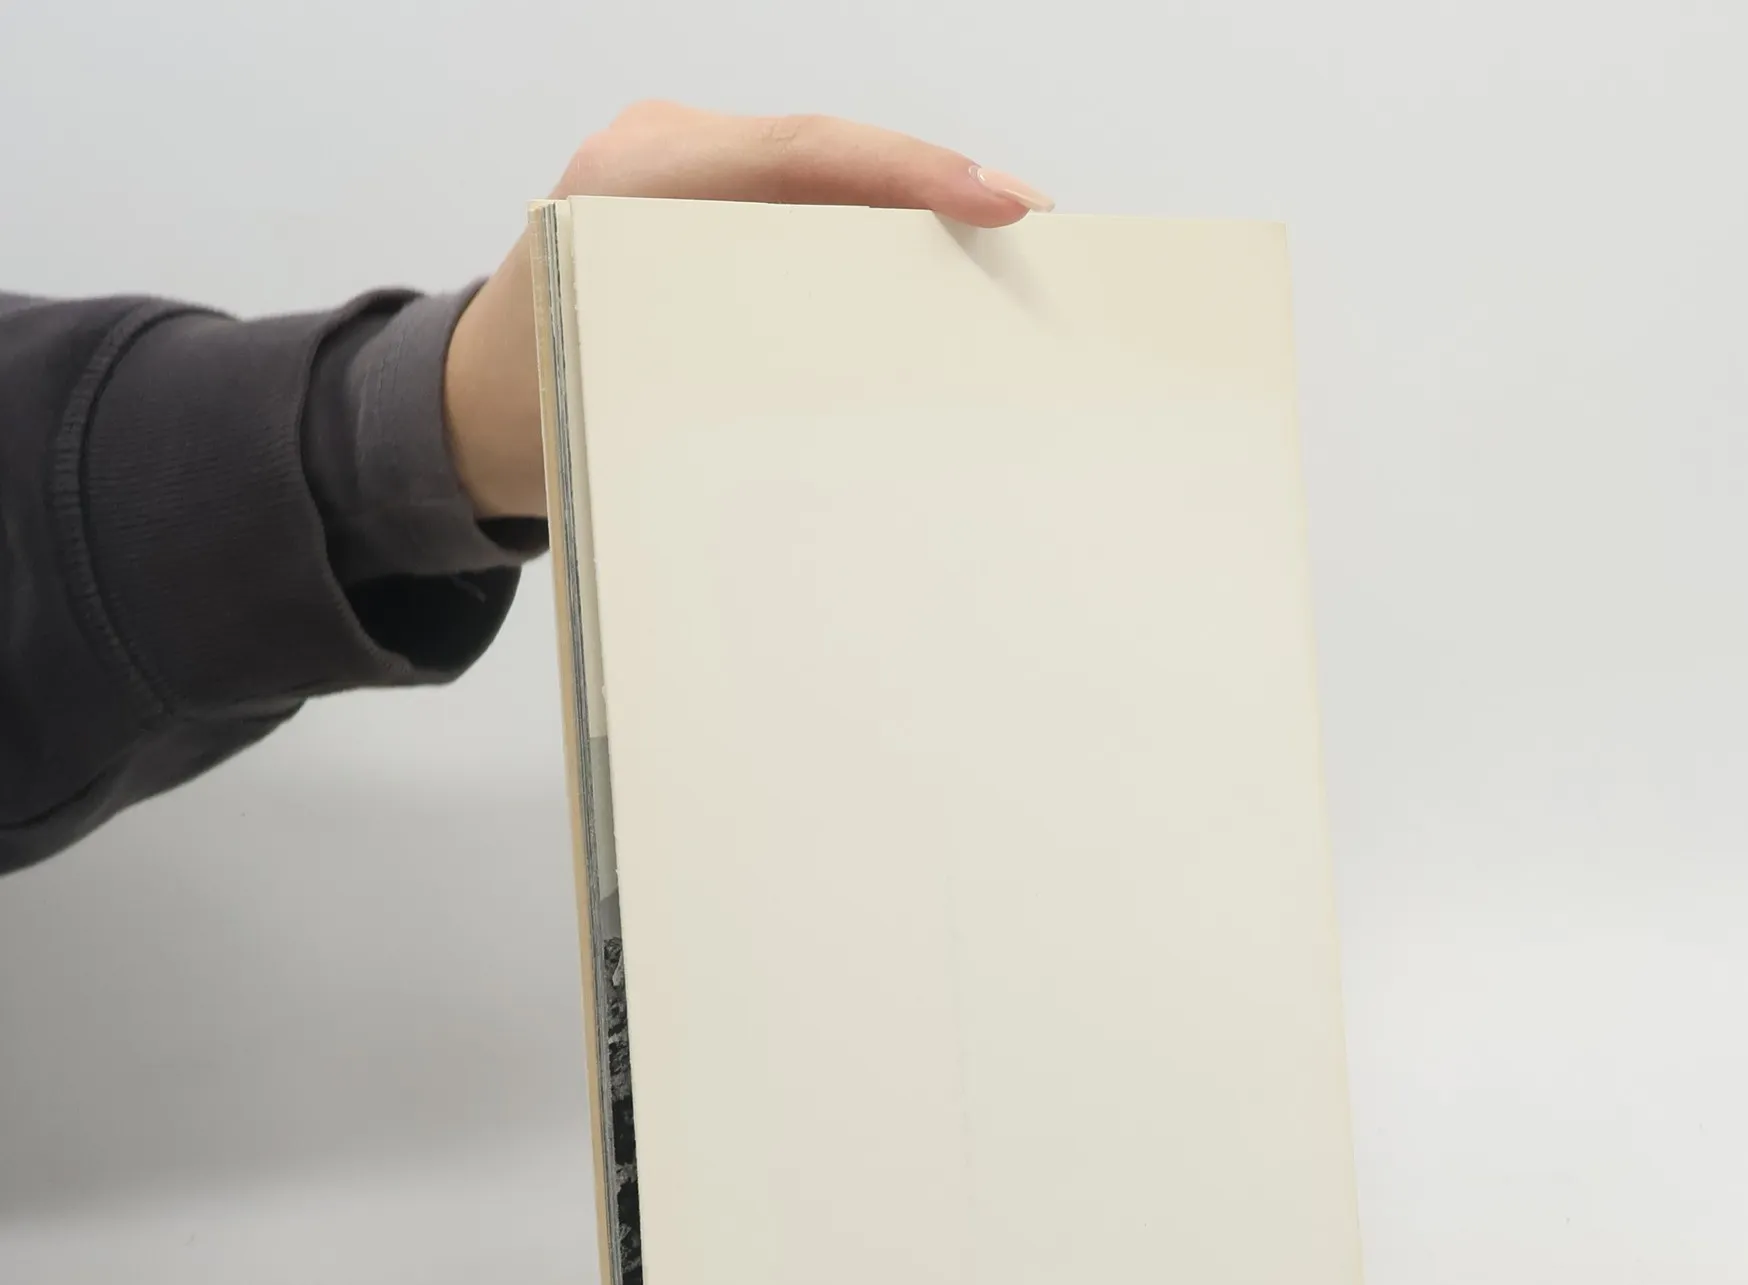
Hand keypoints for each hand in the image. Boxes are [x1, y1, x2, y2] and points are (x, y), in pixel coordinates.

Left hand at [443, 101, 1052, 519]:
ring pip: (819, 170)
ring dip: (908, 205)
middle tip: (1031, 227)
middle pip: (825, 151)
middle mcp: (653, 154)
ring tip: (1001, 246)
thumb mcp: (637, 409)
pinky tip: (932, 261)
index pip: (796, 153)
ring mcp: (672, 166)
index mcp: (629, 188)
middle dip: (934, 182)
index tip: (997, 204)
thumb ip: (734, 387)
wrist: (467, 409)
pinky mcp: (695, 197)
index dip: (907, 172)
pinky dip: (867, 224)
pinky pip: (798, 197)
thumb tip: (873, 405)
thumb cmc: (543, 420)